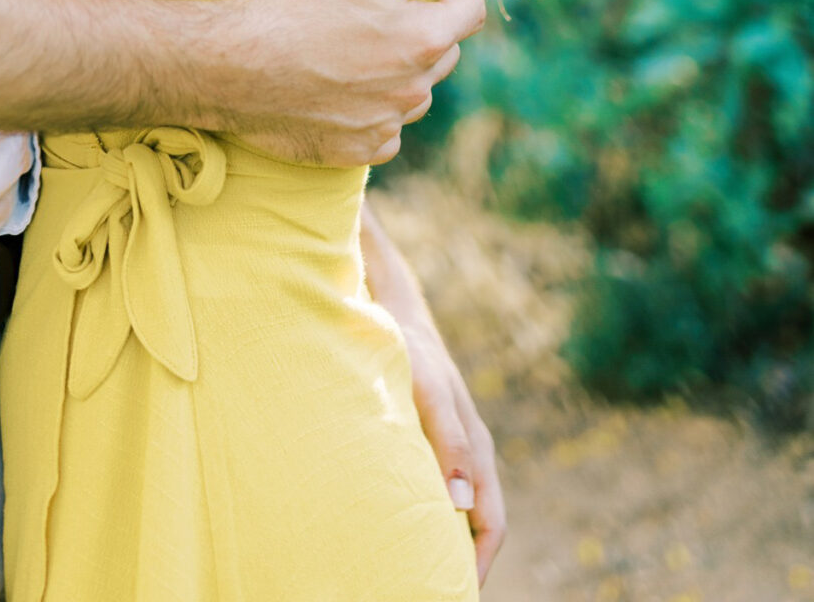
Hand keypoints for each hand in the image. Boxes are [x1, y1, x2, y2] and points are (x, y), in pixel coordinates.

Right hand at [233, 0, 487, 165]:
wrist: (231, 64)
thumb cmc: (293, 2)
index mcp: (423, 39)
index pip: (471, 8)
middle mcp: (413, 90)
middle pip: (444, 51)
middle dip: (429, 26)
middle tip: (388, 6)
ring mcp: (383, 125)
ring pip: (414, 94)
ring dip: (403, 72)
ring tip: (362, 47)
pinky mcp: (353, 151)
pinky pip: (384, 131)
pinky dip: (375, 111)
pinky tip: (345, 90)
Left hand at [402, 316, 504, 583]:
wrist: (395, 312)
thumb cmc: (410, 351)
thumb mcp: (428, 393)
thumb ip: (448, 443)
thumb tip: (460, 504)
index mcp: (477, 451)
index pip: (490, 526)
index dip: (479, 565)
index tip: (457, 592)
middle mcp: (470, 455)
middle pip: (477, 524)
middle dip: (462, 560)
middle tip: (435, 587)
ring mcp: (453, 447)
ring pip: (458, 508)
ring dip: (445, 538)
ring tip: (416, 568)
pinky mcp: (431, 438)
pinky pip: (439, 488)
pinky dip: (430, 513)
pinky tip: (402, 523)